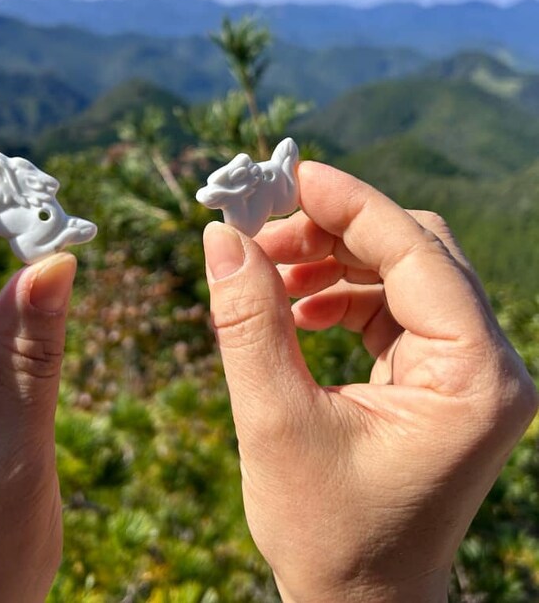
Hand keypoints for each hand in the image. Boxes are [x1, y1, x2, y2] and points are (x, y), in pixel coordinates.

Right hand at [203, 162, 537, 602]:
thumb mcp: (276, 422)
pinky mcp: (439, 376)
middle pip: (414, 252)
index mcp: (474, 378)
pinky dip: (339, 293)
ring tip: (266, 274)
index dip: (350, 204)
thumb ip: (247, 322)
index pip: (416, 254)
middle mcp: (488, 365)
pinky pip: (390, 306)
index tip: (289, 175)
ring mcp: (467, 370)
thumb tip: (220, 237)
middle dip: (334, 231)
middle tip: (260, 232)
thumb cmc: (327, 533)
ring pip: (400, 273)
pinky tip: (295, 308)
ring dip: (331, 261)